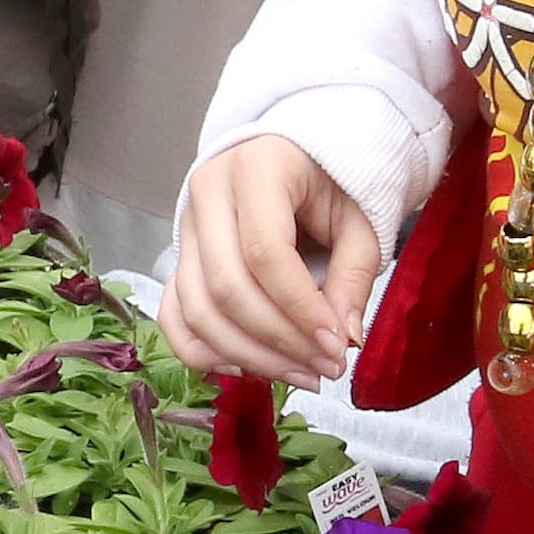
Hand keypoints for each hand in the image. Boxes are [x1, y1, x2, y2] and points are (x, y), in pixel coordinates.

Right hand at [161, 135, 380, 381]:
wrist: (300, 160)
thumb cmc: (332, 184)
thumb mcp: (358, 219)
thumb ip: (353, 275)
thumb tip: (344, 339)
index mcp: (255, 168)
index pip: (265, 252)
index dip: (299, 307)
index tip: (336, 345)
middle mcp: (206, 195)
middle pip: (225, 286)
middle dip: (277, 339)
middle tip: (324, 368)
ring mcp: (185, 228)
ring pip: (197, 308)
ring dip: (248, 355)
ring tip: (300, 374)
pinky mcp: (179, 258)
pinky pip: (174, 316)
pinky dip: (205, 352)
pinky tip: (251, 369)